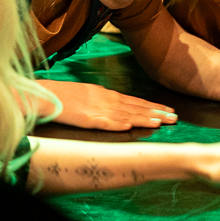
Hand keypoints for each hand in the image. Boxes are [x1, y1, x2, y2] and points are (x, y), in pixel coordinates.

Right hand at [36, 79, 176, 130]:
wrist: (44, 94)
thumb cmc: (64, 96)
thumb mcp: (90, 95)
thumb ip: (105, 102)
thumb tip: (120, 110)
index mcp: (108, 96)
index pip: (136, 102)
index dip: (153, 106)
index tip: (169, 110)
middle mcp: (107, 101)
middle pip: (136, 108)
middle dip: (157, 113)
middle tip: (175, 118)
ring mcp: (97, 109)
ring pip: (125, 115)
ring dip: (143, 119)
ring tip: (160, 122)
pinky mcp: (85, 118)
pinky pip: (103, 122)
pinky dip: (116, 124)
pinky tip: (129, 126)